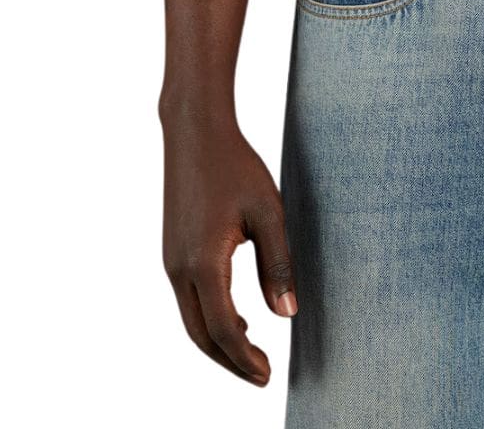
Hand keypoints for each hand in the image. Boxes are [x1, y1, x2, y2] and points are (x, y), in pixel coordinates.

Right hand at [161, 115, 296, 385]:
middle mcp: (179, 268)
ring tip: (251, 353)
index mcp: (203, 263)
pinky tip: (237, 316)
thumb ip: (278, 264)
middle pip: (202, 335)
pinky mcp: (172, 251)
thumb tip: (287, 314)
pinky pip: (188, 300)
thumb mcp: (268, 212)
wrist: (194, 133)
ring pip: (191, 319)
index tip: (268, 376)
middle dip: (230, 361)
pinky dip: (209, 319)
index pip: (224, 329)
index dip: (245, 359)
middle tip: (261, 375)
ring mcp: (171, 261)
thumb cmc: (237, 167)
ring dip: (219, 342)